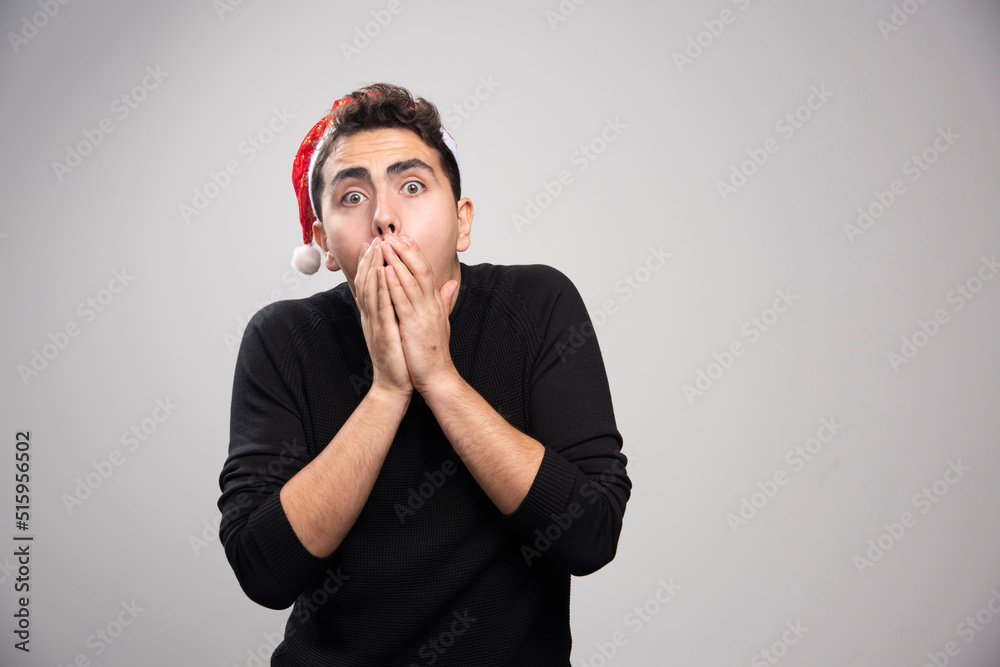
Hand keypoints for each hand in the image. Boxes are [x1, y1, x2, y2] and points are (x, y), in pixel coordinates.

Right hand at [353, 238, 411, 397]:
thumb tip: (401, 296)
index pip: (369, 285)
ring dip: (372, 267)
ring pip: (370, 290)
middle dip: (368, 260)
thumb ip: (397, 311)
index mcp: (375, 316)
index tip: (373, 245)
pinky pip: (380, 306)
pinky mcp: (383, 332)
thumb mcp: (397, 330)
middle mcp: (371, 317)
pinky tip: (381, 272)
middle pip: (365, 283)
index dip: (369, 265)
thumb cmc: (398, 358)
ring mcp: (374, 324)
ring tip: (376, 248)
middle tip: (372, 240)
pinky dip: (379, 287)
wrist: (394, 385)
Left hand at [380, 234, 459, 394]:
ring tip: (385, 245)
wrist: (437, 377)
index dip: (415, 253)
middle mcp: (432, 305)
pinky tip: (384, 271)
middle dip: (405, 250)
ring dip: (397, 261)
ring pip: (411, 281)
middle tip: (392, 234)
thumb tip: (453, 283)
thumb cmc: (435, 352)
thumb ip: (445, 300)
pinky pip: (403, 301)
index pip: (426, 271)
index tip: (404, 237)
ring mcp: (424, 314)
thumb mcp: (442, 321)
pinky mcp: (414, 326)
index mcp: (435, 303)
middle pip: (420, 269)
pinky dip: (393, 284)